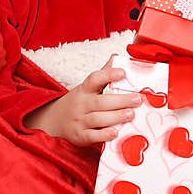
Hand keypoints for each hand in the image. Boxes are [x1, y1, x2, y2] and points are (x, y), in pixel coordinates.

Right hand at [25, 56, 141, 145]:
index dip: (108, 75)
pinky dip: (103, 135)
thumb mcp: (87, 88)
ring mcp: (79, 120)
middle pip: (100, 101)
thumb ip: (103, 75)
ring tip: (131, 114)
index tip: (123, 72)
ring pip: (97, 118)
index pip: (94, 79)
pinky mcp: (80, 136)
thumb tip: (116, 57)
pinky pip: (92, 136)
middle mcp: (81, 104)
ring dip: (115, 117)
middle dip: (120, 100)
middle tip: (137, 99)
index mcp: (84, 90)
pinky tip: (115, 133)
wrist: (55, 121)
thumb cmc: (79, 103)